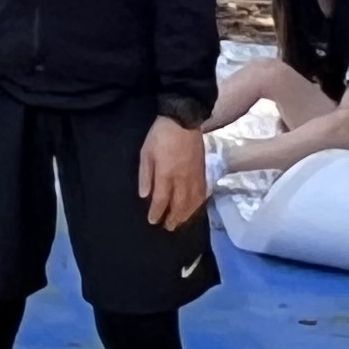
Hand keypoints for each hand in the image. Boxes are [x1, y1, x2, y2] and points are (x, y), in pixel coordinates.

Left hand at [138, 116, 209, 230]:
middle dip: (173, 218)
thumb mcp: (146, 153)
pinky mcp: (203, 171)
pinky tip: (194, 207)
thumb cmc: (160, 135)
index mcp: (166, 174)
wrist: (184, 120)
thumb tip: (145, 195)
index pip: (162, 199)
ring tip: (180, 222)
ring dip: (186, 214)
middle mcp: (183, 179)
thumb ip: (146, 175)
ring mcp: (195, 176)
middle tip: (168, 227)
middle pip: (179, 204)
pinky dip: (197, 204)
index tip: (153, 221)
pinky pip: (202, 193)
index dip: (157, 212)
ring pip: (193, 201)